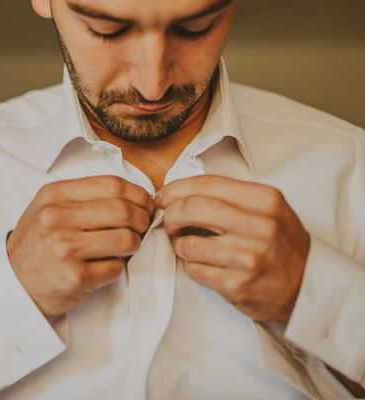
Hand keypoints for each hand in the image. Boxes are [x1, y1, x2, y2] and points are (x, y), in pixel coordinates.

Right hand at [7, 176, 154, 318]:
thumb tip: (134, 196)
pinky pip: (116, 268)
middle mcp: (57, 219)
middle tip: (141, 227)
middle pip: (123, 211)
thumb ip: (84, 197)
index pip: (112, 185)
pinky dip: (117, 268)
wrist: (12, 282)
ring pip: (126, 240)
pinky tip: (104, 266)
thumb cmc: (37, 243)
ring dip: (133, 245)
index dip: (137, 194)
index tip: (144, 204)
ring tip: (123, 248)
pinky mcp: (75, 277)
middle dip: (141, 220)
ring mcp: (65, 249)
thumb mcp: (48, 207)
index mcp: (54, 195)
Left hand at [155, 175, 309, 323]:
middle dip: (171, 214)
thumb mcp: (267, 208)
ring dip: (180, 244)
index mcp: (265, 200)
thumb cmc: (280, 243)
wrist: (307, 285)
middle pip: (191, 209)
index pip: (206, 184)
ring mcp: (248, 258)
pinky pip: (194, 269)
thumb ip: (228, 197)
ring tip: (189, 245)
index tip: (163, 196)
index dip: (176, 189)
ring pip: (187, 244)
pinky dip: (191, 265)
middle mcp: (259, 227)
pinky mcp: (237, 285)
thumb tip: (175, 192)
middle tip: (168, 220)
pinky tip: (203, 264)